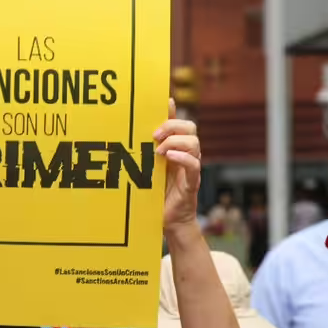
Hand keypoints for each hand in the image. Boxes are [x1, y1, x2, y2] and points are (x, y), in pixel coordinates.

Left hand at [154, 99, 200, 231]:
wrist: (167, 222)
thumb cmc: (156, 196)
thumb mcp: (147, 170)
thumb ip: (144, 153)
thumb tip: (132, 134)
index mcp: (176, 150)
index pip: (180, 123)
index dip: (173, 112)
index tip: (162, 104)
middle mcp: (186, 156)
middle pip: (191, 128)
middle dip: (172, 126)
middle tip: (154, 136)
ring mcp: (190, 169)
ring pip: (194, 143)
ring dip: (175, 142)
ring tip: (160, 151)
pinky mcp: (191, 183)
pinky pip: (194, 165)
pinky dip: (183, 158)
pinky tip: (170, 157)